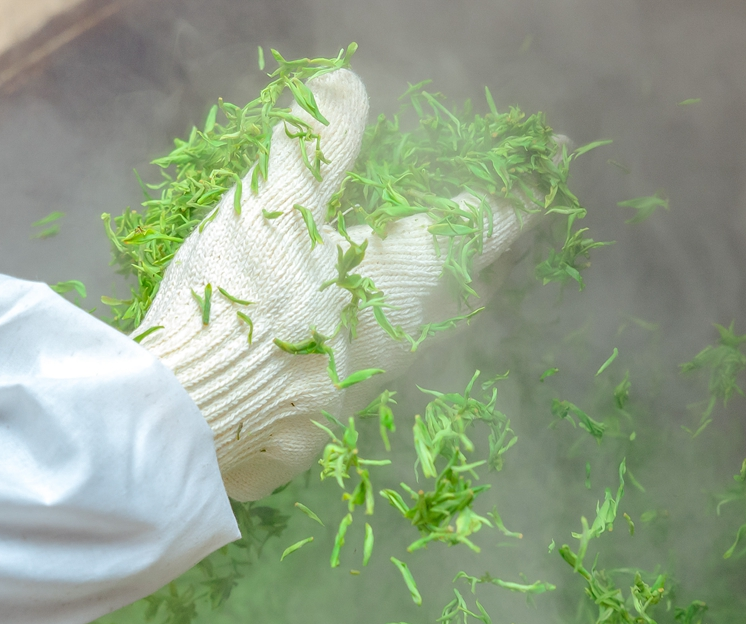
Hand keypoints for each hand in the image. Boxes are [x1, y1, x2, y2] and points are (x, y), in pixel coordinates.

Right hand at [137, 69, 544, 500]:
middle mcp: (416, 326)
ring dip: (460, 280)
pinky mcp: (351, 403)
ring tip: (458, 250)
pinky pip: (407, 347)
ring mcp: (386, 371)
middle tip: (513, 205)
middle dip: (501, 238)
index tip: (549, 153)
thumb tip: (346, 83)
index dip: (525, 184)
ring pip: (447, 319)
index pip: (490, 221)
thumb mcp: (271, 205)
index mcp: (411, 270)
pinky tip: (384, 304)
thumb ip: (318, 143)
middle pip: (480, 276)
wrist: (195, 418)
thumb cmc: (240, 304)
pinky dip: (416, 313)